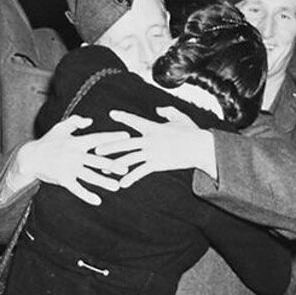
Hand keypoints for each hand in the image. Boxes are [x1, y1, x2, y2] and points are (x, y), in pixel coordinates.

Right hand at [7, 115, 133, 205]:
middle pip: (97, 160)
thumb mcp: (60, 127)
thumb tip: (90, 120)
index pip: (98, 139)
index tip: (127, 137)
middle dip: (112, 165)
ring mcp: (69, 168)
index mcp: (76, 142)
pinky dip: (86, 195)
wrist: (30, 157)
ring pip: (89, 176)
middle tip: (126, 168)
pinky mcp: (63, 179)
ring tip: (116, 186)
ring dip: (103, 182)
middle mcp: (75, 155)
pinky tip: (97, 201)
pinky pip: (77, 189)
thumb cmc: (47, 141)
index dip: (112, 137)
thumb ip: (76, 122)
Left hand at [96, 106, 216, 187]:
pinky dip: (131, 178)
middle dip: (109, 146)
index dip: (123, 117)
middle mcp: (149, 139)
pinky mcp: (157, 164)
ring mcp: (152, 152)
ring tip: (104, 170)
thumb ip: (168, 112)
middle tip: (95, 150)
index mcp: (153, 127)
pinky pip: (141, 172)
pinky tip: (122, 184)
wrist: (200, 146)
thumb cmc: (192, 132)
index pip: (134, 121)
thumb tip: (158, 110)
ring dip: (115, 165)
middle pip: (124, 143)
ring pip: (129, 158)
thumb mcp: (180, 117)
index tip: (112, 114)